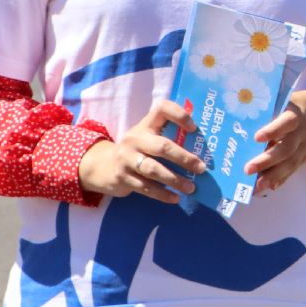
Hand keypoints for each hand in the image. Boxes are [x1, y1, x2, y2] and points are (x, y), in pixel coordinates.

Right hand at [79, 99, 204, 203]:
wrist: (103, 167)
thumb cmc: (137, 150)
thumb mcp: (148, 137)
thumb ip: (168, 136)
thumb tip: (202, 145)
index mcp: (145, 125)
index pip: (162, 109)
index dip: (179, 115)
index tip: (194, 128)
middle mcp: (135, 139)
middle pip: (162, 147)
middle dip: (184, 158)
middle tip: (201, 168)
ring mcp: (126, 159)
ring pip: (154, 170)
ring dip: (175, 180)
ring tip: (191, 188)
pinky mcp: (122, 178)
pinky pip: (146, 188)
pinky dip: (162, 194)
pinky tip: (175, 198)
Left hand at [245, 89, 305, 194]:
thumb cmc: (296, 105)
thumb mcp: (287, 100)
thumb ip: (270, 108)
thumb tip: (242, 116)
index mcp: (296, 114)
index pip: (286, 122)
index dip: (273, 130)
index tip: (256, 138)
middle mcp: (302, 133)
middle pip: (286, 149)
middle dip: (267, 160)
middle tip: (248, 170)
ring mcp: (305, 147)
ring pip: (290, 163)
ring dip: (273, 176)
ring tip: (256, 187)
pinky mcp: (304, 158)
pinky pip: (293, 170)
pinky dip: (280, 179)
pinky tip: (267, 187)